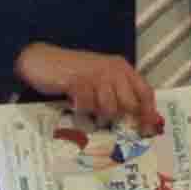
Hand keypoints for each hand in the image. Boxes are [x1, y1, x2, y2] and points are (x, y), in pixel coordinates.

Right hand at [13, 43, 162, 132]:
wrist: (42, 60)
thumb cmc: (73, 72)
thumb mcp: (101, 78)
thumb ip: (117, 92)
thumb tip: (133, 118)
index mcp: (122, 68)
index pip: (145, 92)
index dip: (148, 112)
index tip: (147, 129)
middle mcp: (113, 70)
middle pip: (129, 105)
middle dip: (118, 116)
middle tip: (102, 115)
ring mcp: (96, 75)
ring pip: (109, 109)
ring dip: (97, 113)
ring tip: (86, 106)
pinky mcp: (78, 82)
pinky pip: (87, 107)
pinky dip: (81, 110)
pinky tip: (74, 102)